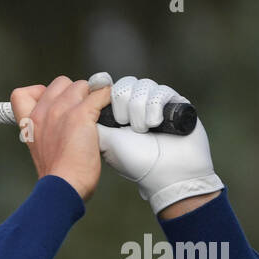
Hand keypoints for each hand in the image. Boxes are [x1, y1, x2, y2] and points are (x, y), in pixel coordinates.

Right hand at [11, 76, 114, 201]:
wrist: (62, 187)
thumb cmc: (57, 174)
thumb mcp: (39, 150)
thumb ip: (46, 130)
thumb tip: (64, 121)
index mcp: (29, 122)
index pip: (21, 93)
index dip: (40, 93)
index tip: (52, 106)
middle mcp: (43, 112)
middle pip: (60, 83)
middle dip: (72, 94)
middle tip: (79, 114)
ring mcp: (61, 111)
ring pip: (81, 86)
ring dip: (90, 98)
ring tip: (94, 118)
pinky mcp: (80, 115)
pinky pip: (100, 94)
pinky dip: (106, 99)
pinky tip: (106, 113)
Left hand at [90, 72, 224, 214]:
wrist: (165, 174)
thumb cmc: (134, 161)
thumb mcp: (105, 140)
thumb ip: (92, 118)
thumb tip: (83, 99)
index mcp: (117, 115)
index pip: (108, 88)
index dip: (105, 93)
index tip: (104, 107)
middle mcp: (136, 107)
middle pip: (125, 84)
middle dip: (122, 102)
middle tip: (125, 124)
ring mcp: (156, 104)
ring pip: (142, 86)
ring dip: (138, 108)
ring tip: (142, 130)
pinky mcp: (174, 104)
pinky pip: (161, 91)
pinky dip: (155, 107)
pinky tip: (154, 124)